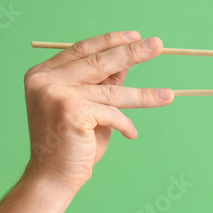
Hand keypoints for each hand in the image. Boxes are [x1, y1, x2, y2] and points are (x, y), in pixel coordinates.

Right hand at [22, 30, 172, 194]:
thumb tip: (129, 59)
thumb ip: (103, 83)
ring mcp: (57, 95)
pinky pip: (112, 114)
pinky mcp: (72, 113)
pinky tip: (131, 134)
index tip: (136, 35)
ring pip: (112, 91)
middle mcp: (45, 80)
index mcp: (43, 74)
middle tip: (157, 44)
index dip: (110, 41)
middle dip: (132, 53)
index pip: (82, 49)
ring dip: (144, 95)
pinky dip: (125, 125)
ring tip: (169, 95)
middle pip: (99, 61)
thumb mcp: (89, 106)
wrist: (54, 176)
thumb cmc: (73, 143)